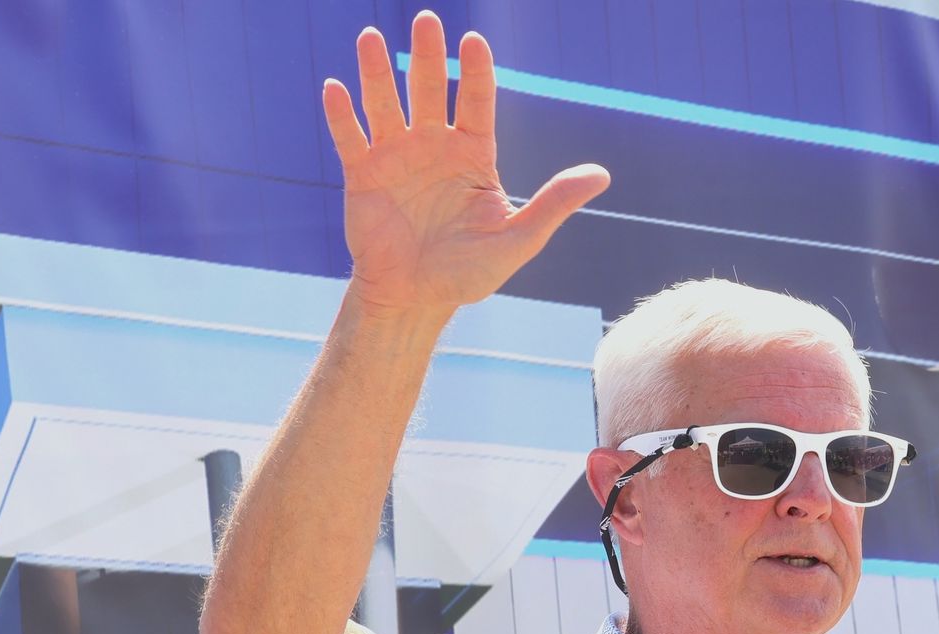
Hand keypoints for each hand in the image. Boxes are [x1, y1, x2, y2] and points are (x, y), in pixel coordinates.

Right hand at [322, 12, 610, 316]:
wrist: (416, 299)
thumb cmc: (468, 273)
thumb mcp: (517, 240)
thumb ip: (554, 204)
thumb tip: (602, 175)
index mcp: (472, 155)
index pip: (477, 102)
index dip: (476, 71)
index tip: (473, 40)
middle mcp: (433, 146)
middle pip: (431, 90)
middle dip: (428, 56)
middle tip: (426, 20)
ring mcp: (396, 157)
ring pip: (386, 104)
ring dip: (378, 72)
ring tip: (370, 37)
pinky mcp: (363, 176)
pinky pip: (350, 138)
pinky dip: (342, 115)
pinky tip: (336, 88)